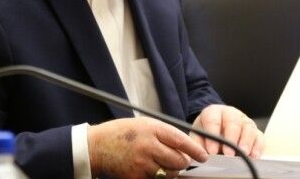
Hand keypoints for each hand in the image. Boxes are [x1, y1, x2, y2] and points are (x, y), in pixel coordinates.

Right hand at [88, 117, 208, 178]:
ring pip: (168, 174)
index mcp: (151, 129)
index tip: (203, 156)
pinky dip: (156, 177)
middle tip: (179, 160)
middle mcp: (148, 146)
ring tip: (159, 163)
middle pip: (178, 161)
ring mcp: (141, 164)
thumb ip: (164, 134)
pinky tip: (148, 169)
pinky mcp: (136, 177)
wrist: (97, 146)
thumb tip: (184, 148)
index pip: (180, 141)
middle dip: (182, 163)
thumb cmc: (122, 134)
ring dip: (169, 171)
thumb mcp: (144, 125)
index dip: (194, 150)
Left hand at [191, 105, 263, 157]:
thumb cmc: (207, 131)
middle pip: (233, 121)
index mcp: (214, 112)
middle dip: (231, 138)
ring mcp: (244, 121)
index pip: (213, 119)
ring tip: (242, 154)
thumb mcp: (198, 135)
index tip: (212, 150)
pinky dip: (257, 146)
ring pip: (248, 127)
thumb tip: (198, 156)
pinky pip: (259, 136)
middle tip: (228, 153)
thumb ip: (197, 144)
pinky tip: (253, 156)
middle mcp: (231, 113)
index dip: (213, 134)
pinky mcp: (255, 131)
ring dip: (246, 142)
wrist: (216, 128)